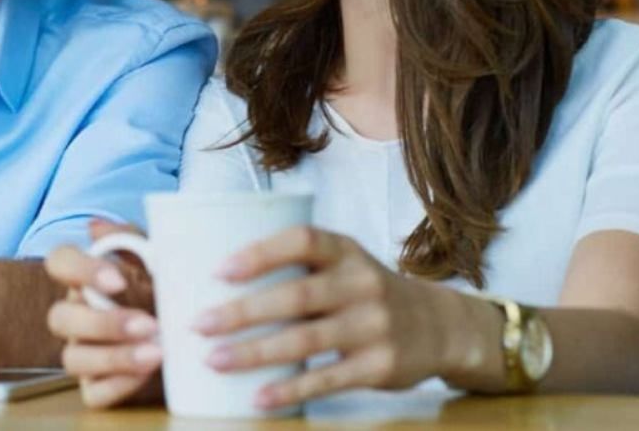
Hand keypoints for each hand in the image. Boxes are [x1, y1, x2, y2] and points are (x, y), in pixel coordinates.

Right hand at [44, 220, 161, 408]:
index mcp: (84, 278)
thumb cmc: (162, 287)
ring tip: (156, 353)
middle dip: (103, 323)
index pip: (59, 262)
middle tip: (149, 324)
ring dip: (114, 357)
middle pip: (59, 318)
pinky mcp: (98, 385)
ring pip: (73, 359)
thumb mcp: (154, 256)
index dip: (80, 270)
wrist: (190, 330)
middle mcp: (75, 315)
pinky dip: (119, 385)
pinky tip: (147, 373)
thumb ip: (129, 239)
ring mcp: (83, 351)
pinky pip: (93, 392)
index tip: (118, 281)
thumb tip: (95, 227)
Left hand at [195, 227, 463, 409]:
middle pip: (295, 296)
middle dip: (242, 312)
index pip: (302, 241)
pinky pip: (326, 380)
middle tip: (199, 324)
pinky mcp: (378, 367)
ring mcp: (373, 326)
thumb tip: (217, 276)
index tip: (219, 271)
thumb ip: (298, 266)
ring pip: (305, 341)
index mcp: (346, 251)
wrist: (439, 327)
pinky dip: (289, 390)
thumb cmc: (367, 291)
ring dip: (254, 353)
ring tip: (213, 360)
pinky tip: (258, 397)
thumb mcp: (345, 263)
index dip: (261, 253)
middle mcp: (362, 284)